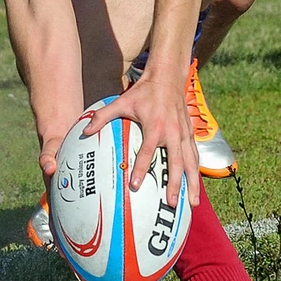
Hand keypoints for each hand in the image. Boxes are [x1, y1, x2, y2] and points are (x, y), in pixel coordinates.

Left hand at [85, 73, 199, 208]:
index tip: (135, 185)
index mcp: (155, 126)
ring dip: (192, 183)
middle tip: (170, 202)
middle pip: (176, 163)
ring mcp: (184, 134)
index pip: (147, 151)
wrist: (167, 78)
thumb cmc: (143, 91)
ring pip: (191, 162)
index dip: (141, 169)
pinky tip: (195, 186)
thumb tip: (85, 131)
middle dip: (174, 184)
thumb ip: (103, 116)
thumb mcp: (122, 101)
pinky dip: (196, 172)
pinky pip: (195, 156)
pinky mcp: (190, 133)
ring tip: (193, 203)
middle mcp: (172, 132)